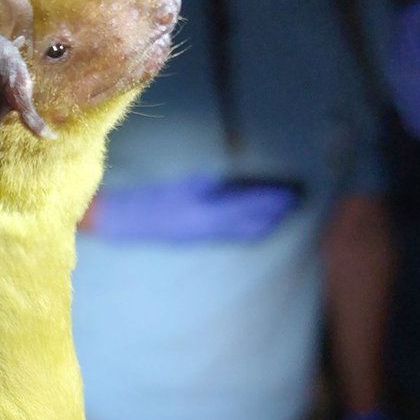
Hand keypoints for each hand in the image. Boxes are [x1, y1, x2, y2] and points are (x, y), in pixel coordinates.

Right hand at [87, 174, 301, 243]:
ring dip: (264, 223)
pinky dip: (249, 230)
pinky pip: (231, 236)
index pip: (247, 206)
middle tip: (295, 201)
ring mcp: (203, 236)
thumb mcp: (179, 185)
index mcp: (204, 212)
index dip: (269, 200)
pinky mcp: (198, 238)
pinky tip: (257, 226)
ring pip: (243, 232)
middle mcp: (208, 228)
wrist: (125, 222)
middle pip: (251, 222)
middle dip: (274, 212)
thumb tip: (228, 181)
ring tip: (282, 214)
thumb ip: (206, 184)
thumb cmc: (149, 198)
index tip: (288, 192)